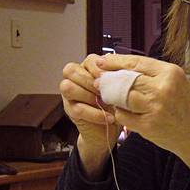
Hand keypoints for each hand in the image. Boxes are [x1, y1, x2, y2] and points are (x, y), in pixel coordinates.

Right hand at [59, 54, 121, 177]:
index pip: (89, 60)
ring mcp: (70, 95)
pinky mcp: (70, 111)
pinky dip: (95, 114)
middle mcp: (75, 79)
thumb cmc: (115, 106)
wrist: (108, 130)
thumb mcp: (119, 90)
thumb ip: (117, 80)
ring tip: (104, 103)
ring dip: (88, 95)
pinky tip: (107, 117)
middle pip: (71, 70)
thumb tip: (122, 74)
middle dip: (90, 80)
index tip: (110, 77)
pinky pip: (77, 108)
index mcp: (89, 69)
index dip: (99, 68)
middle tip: (105, 91)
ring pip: (68, 87)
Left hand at [95, 54, 189, 177]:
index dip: (115, 62)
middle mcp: (162, 88)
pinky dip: (120, 113)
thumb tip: (124, 67)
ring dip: (112, 97)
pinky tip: (124, 112)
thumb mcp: (178, 82)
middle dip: (109, 80)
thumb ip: (154, 74)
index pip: (135, 63)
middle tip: (99, 82)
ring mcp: (154, 108)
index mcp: (171, 73)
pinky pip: (124, 116)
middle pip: (125, 79)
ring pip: (121, 97)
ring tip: (110, 97)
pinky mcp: (148, 126)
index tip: (102, 62)